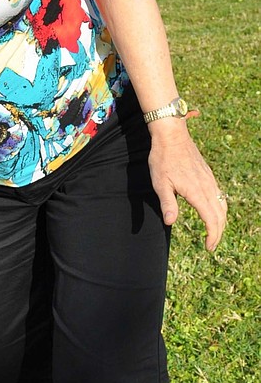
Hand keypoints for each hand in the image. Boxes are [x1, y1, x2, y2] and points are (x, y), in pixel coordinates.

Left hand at [147, 125, 226, 250]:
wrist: (172, 136)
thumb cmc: (162, 159)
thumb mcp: (160, 183)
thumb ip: (167, 203)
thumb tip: (171, 222)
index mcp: (196, 192)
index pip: (211, 219)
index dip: (212, 235)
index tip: (208, 247)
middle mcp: (207, 187)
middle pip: (220, 215)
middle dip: (218, 232)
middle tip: (211, 245)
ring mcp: (209, 180)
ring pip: (222, 205)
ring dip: (220, 221)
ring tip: (214, 232)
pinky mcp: (208, 174)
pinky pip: (219, 195)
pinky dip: (220, 208)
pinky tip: (213, 211)